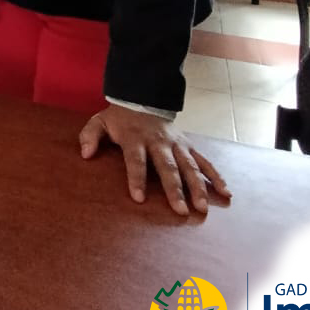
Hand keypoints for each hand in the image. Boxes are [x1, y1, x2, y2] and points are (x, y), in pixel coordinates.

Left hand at [79, 105, 230, 214]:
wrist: (143, 98)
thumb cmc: (120, 119)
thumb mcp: (99, 122)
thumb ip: (90, 136)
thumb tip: (84, 153)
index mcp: (136, 139)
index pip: (136, 161)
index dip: (135, 178)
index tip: (138, 198)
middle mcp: (159, 143)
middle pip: (167, 167)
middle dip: (174, 189)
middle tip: (180, 210)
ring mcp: (177, 145)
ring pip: (189, 166)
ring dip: (197, 186)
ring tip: (202, 207)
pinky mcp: (188, 146)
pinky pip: (204, 161)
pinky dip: (216, 176)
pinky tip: (225, 192)